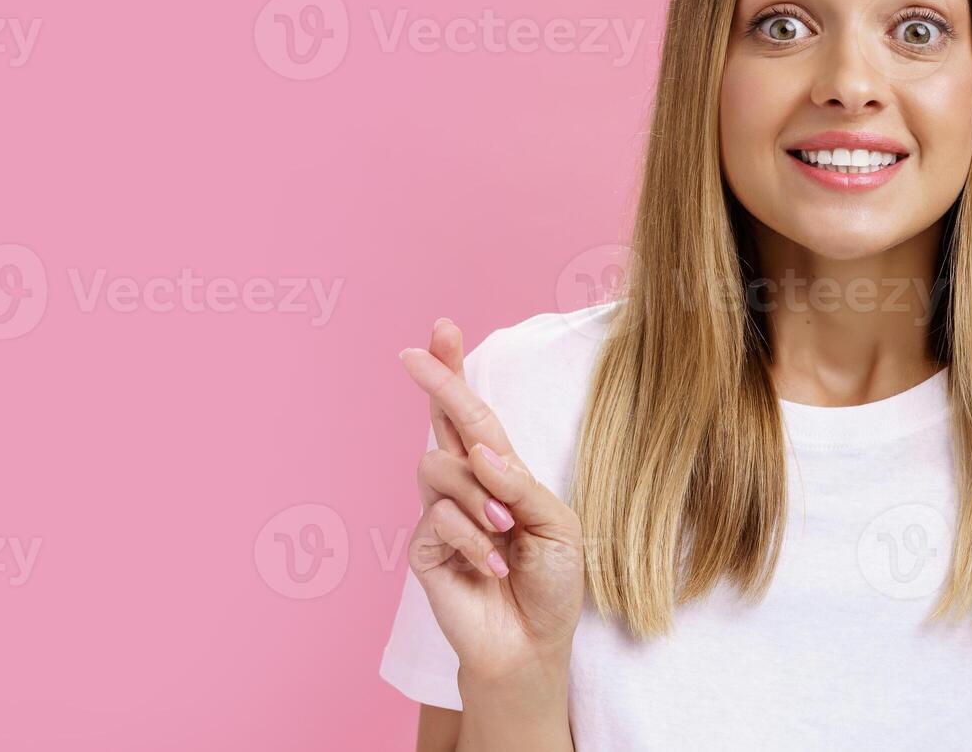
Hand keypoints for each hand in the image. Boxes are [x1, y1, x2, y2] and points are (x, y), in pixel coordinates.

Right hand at [398, 318, 584, 685]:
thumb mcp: (558, 526)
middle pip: (441, 420)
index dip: (455, 373)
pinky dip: (474, 541)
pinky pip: (439, 518)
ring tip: (505, 531)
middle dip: (433, 381)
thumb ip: (521, 486)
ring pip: (437, 467)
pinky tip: (493, 566)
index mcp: (501, 473)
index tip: (442, 329)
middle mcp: (467, 486)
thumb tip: (481, 451)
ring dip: (477, 495)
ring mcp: (441, 514)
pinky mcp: (425, 547)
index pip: (474, 416)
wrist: (532, 643)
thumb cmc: (551, 582)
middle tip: (413, 355)